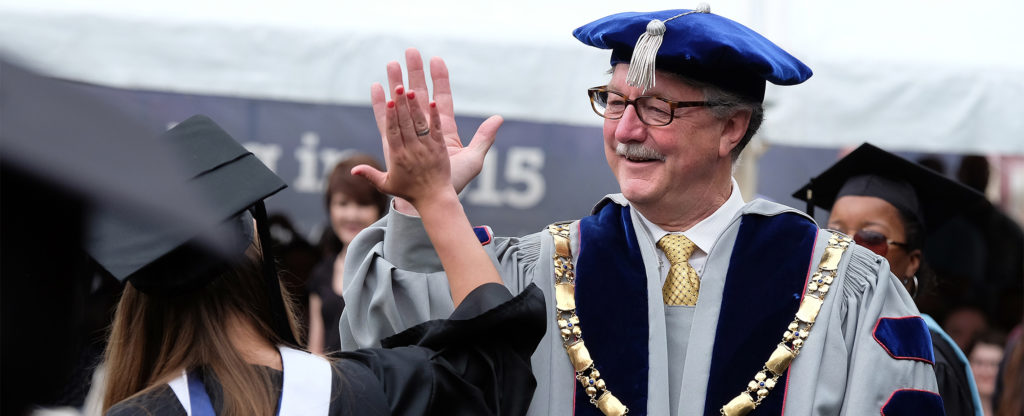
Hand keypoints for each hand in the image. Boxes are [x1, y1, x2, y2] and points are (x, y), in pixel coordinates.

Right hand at [353, 85, 452, 206]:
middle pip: (405, 123)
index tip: (388, 102)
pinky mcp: (440, 148)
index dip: (390, 116)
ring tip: (410, 90)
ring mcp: (426, 148)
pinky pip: (436, 130)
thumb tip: (352, 170)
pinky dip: (434, 116)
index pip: (392, 132)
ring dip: (415, 106)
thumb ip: (370, 174)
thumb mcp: (386, 185)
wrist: (434, 200)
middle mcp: (412, 150)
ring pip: (419, 124)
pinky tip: (432, 102)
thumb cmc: (409, 192)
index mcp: (397, 156)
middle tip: (398, 86)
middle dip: (401, 104)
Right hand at [369, 48, 502, 195]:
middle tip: (409, 52)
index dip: (439, 80)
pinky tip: (380, 88)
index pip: (440, 99)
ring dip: (397, 84)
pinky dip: (384, 105)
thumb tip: (499, 118)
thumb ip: (485, 138)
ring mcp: (409, 136)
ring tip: (391, 64)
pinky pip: (389, 123)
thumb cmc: (453, 182)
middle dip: (414, 73)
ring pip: (402, 105)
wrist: (434, 201)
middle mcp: (424, 130)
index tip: (436, 60)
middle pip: (418, 96)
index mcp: (442, 130)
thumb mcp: (474, 159)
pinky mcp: (396, 146)